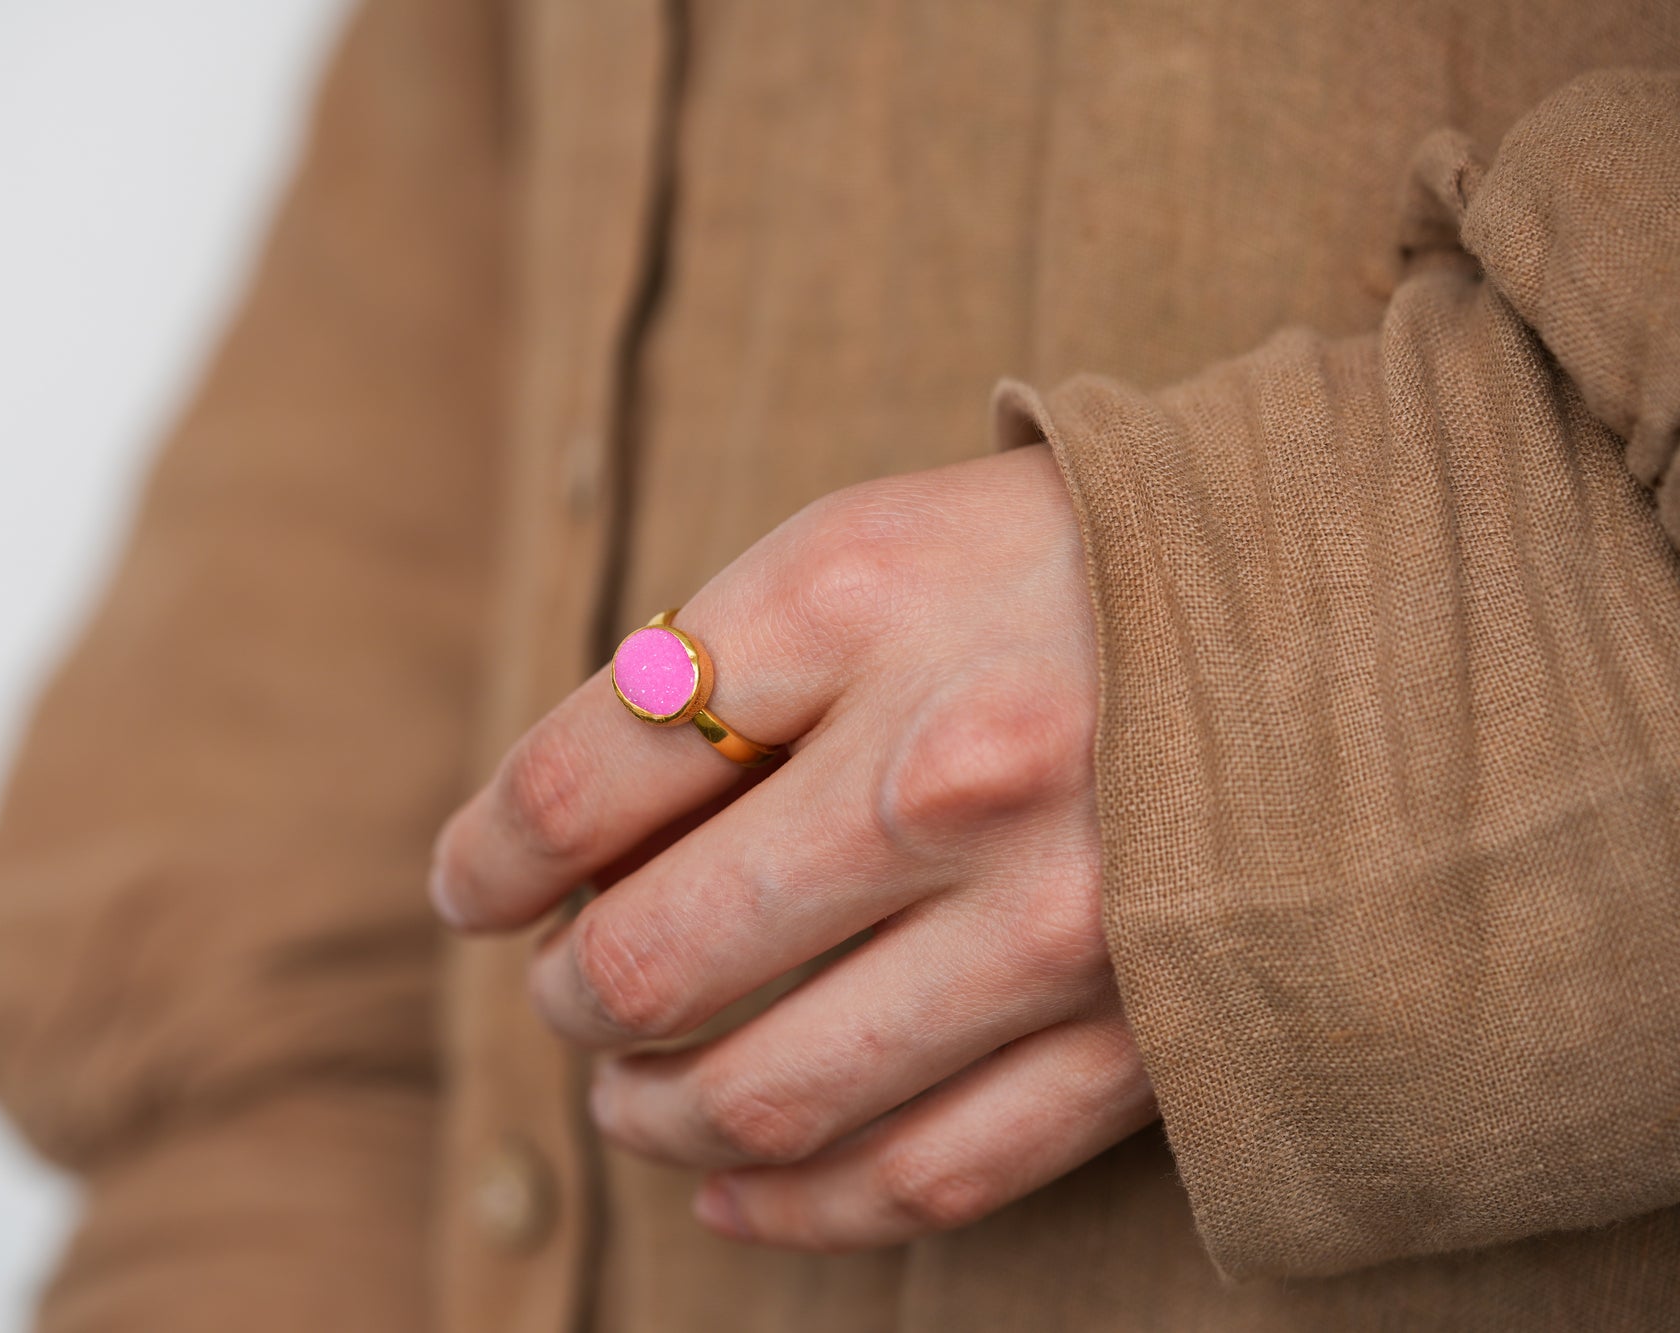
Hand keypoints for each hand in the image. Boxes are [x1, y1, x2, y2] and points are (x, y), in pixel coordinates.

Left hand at [429, 444, 1154, 1250]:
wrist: (1352, 602)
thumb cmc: (1066, 561)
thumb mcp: (872, 543)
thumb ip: (713, 676)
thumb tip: (553, 847)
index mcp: (855, 603)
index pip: (578, 780)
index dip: (487, 858)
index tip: (473, 887)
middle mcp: (945, 766)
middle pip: (650, 959)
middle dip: (567, 994)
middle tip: (559, 986)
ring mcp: (1051, 918)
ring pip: (767, 1096)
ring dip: (654, 1116)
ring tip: (627, 1095)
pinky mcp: (1135, 1032)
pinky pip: (924, 1173)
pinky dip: (796, 1207)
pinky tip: (734, 1197)